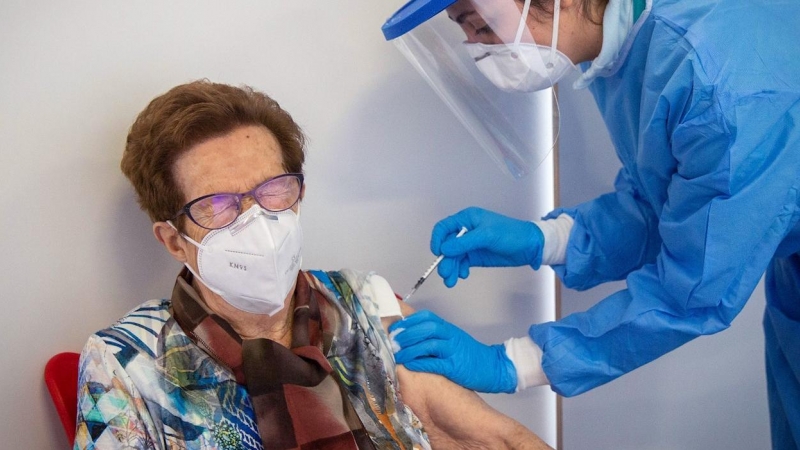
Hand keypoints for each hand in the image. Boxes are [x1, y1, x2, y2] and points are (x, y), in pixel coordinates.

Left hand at [389, 310, 516, 392]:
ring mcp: (454, 351)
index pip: (426, 317)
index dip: (408, 321)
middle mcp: (451, 336)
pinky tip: (410, 366)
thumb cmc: (469, 354)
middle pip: (426, 328)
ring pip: (429, 344)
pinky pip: (435, 363)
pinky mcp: (456, 367)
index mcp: (448, 328)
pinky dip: (421, 363)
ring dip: (410, 349)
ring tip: (397, 355)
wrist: (494, 367)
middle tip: (392, 341)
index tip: (394, 328)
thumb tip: (408, 335)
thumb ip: (434, 335)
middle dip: (406, 334)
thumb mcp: (452, 338)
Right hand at [431, 207, 543, 286]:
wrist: (529, 246)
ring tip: (451, 281)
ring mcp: (470, 244)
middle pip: (447, 245)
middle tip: (445, 273)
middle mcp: (465, 231)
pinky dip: (459, 270)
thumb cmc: (512, 233)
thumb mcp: (487, 236)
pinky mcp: (475, 256)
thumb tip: (445, 249)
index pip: (444, 228)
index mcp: (467, 219)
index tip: (438, 253)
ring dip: (450, 268)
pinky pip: (461, 263)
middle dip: (445, 260)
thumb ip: (465, 242)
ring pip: (453, 257)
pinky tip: (462, 275)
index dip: (438, 240)